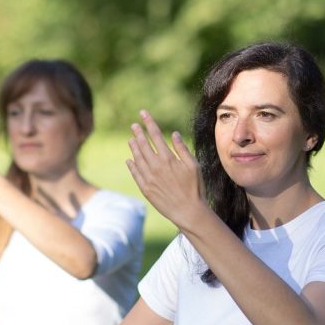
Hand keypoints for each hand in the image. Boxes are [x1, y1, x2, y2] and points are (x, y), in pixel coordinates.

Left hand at [127, 110, 205, 228]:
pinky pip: (135, 174)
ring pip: (137, 158)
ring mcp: (148, 178)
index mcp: (168, 158)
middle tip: (134, 125)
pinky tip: (129, 160)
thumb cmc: (195, 188)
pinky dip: (131, 165)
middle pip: (143, 145)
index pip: (155, 135)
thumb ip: (182, 149)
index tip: (143, 113)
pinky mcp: (145, 189)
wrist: (188, 211)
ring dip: (133, 147)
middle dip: (138, 133)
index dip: (149, 123)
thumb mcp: (193, 165)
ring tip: (131, 139)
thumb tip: (174, 134)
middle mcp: (156, 166)